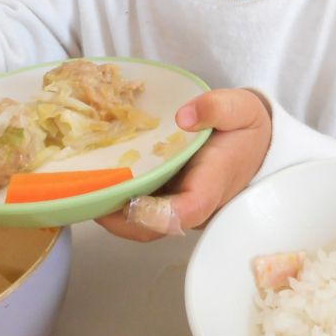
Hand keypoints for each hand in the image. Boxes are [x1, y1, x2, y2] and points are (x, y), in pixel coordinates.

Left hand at [95, 88, 271, 241]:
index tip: (132, 201)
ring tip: (80, 184)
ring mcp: (177, 207)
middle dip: (117, 217)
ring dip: (110, 211)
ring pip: (140, 224)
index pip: (187, 211)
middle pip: (152, 228)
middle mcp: (192, 205)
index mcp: (212, 184)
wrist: (256, 144)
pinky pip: (139, 211)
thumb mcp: (241, 108)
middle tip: (84, 191)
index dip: (157, 213)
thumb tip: (183, 117)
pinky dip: (116, 200)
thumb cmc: (245, 128)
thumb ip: (217, 108)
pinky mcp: (166, 201)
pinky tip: (94, 177)